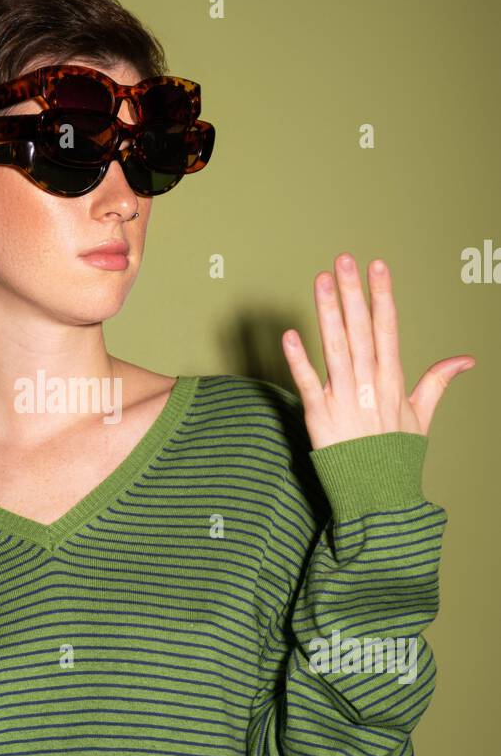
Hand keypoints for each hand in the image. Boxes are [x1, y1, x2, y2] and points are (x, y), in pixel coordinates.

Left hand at [281, 255, 474, 450]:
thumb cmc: (395, 456)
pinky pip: (307, 384)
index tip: (377, 266)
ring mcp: (344, 399)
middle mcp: (369, 385)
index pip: (388, 328)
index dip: (382, 296)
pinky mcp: (320, 417)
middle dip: (353, 293)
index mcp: (392, 380)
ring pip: (335, 348)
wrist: (378, 495)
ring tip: (321, 280)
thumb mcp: (421, 416)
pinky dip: (299, 360)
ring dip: (327, 313)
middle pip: (361, 330)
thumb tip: (466, 359)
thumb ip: (438, 381)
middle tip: (344, 259)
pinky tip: (290, 334)